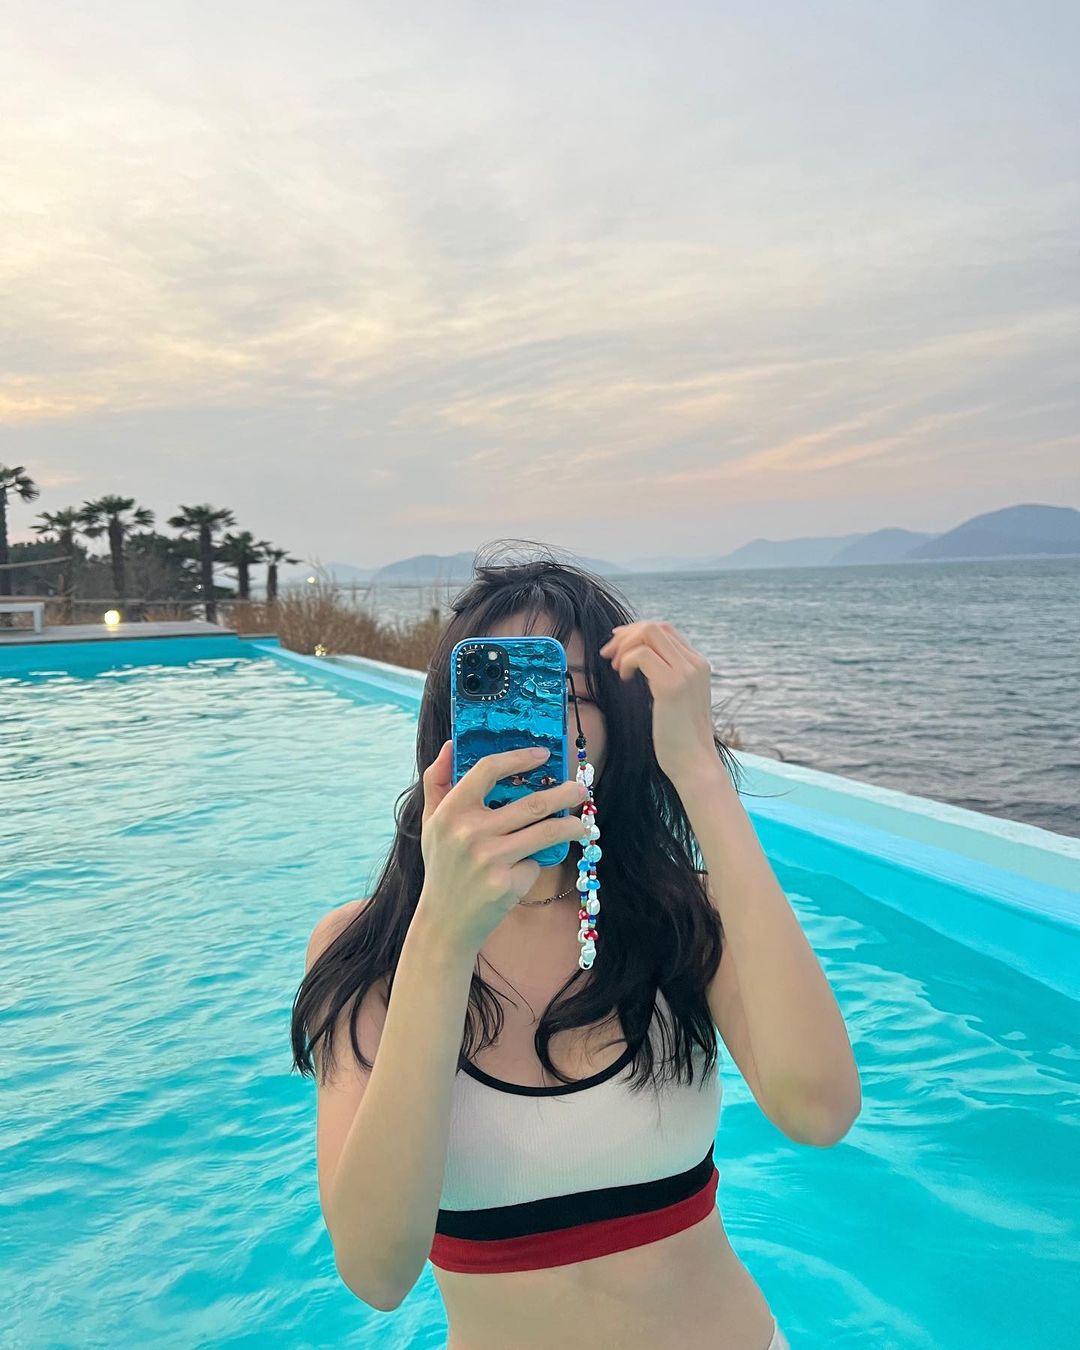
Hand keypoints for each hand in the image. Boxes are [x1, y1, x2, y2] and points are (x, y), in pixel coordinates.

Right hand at [416, 742, 587, 953]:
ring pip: (546, 832)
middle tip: (582, 788)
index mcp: (451, 811)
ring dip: (572, 825)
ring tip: (584, 823)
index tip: (543, 754)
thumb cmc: (442, 866)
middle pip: (531, 802)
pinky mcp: (508, 883)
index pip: (487, 769)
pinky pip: (535, 863)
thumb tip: (452, 744)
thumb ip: (437, 781)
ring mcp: (491, 859)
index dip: (518, 758)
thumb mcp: (430, 822)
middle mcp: (470, 832)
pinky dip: (539, 861)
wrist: (445, 922)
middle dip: (564, 793)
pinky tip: (536, 865)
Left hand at [599, 620, 717, 782]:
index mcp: (698, 665)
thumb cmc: (679, 737)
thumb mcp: (675, 699)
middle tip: (608, 655)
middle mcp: (695, 663)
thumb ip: (665, 675)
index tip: (617, 646)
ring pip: (648, 633)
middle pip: (655, 626)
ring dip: (624, 646)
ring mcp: (686, 672)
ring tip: (616, 669)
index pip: (665, 630)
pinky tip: (624, 679)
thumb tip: (636, 660)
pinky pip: (641, 655)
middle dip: (626, 635)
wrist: (694, 763)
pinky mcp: (672, 686)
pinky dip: (626, 661)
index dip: (636, 632)